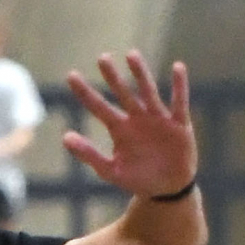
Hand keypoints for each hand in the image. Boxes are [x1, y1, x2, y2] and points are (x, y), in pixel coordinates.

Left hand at [63, 52, 196, 199]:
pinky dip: (179, 86)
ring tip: (131, 55)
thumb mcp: (110, 170)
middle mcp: (137, 118)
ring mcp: (157, 119)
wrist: (167, 189)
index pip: (99, 107)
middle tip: (102, 58)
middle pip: (122, 93)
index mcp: (119, 128)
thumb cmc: (137, 178)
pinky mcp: (178, 124)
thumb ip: (89, 154)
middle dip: (113, 77)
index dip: (85, 92)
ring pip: (148, 92)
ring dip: (140, 74)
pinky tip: (178, 68)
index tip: (71, 76)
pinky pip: (178, 103)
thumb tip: (65, 137)